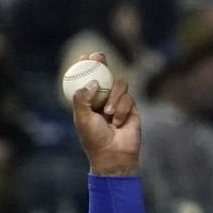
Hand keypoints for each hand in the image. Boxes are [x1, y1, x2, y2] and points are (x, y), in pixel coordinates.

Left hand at [71, 53, 139, 175]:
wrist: (114, 155)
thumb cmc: (94, 139)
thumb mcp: (82, 119)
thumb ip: (82, 99)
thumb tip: (92, 82)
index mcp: (88, 102)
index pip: (87, 79)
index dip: (86, 67)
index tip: (84, 57)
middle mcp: (103, 99)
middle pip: (105, 74)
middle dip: (102, 63)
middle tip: (99, 57)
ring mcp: (117, 102)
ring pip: (119, 84)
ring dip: (113, 97)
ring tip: (107, 113)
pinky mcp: (131, 107)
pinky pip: (128, 98)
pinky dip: (122, 109)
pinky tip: (118, 122)